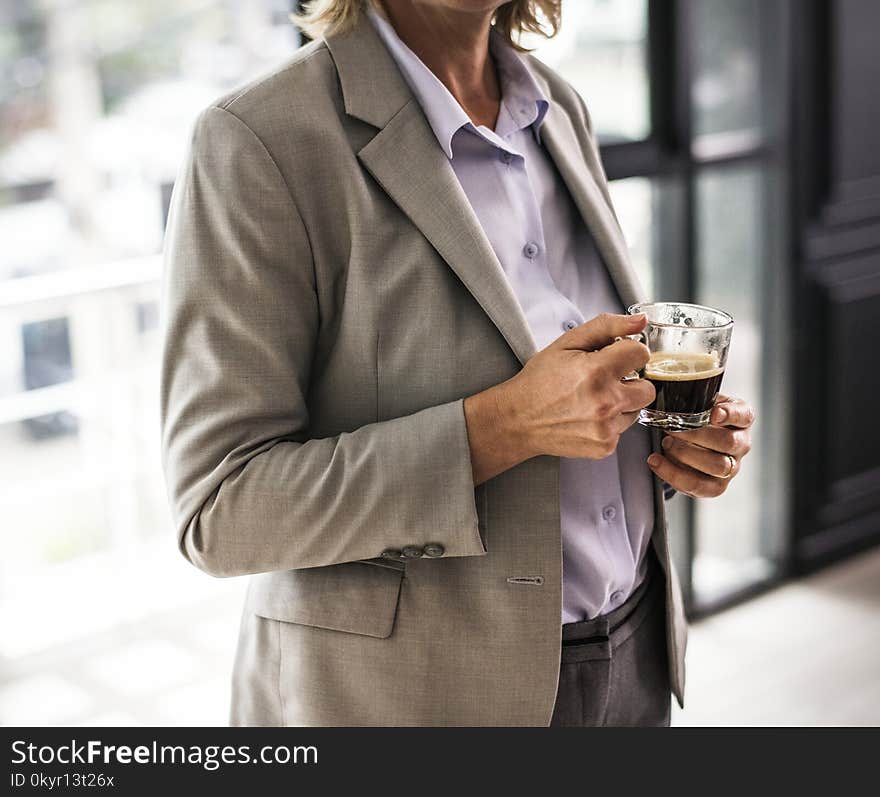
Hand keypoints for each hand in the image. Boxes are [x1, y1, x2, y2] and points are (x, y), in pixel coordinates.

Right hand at [464, 313, 655, 483]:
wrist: (518, 420)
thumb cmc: (539, 381)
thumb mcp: (567, 344)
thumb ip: (606, 327)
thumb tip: (640, 321)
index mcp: (596, 371)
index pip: (641, 354)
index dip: (628, 352)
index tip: (616, 357)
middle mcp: (605, 402)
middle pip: (648, 388)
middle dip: (631, 381)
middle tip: (606, 381)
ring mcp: (606, 428)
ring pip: (636, 410)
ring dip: (621, 403)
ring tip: (592, 400)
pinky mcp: (605, 446)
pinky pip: (623, 430)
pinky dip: (610, 423)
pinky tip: (587, 417)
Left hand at [646, 395, 754, 497]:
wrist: (690, 440)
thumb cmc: (696, 418)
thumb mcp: (699, 402)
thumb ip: (694, 397)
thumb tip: (671, 391)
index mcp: (741, 419)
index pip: (744, 415)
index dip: (730, 415)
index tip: (714, 413)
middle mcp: (741, 443)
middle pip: (728, 442)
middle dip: (696, 435)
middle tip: (672, 428)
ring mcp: (732, 467)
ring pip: (716, 466)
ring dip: (686, 454)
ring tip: (666, 442)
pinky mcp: (716, 486)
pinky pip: (698, 485)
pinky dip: (673, 474)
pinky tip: (656, 461)